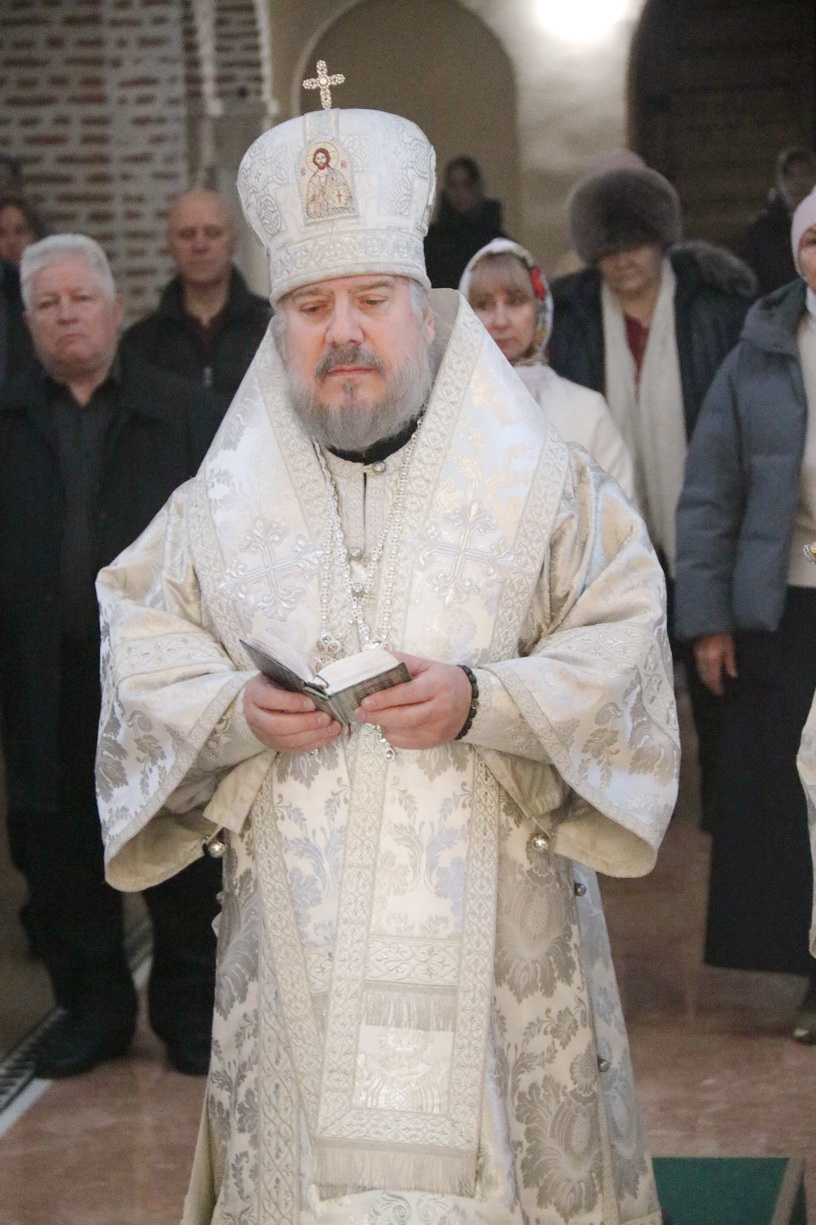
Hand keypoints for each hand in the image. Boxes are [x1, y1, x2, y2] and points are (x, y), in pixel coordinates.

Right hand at [243, 674, 341, 751]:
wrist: (263, 698)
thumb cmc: (278, 682)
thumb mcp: (283, 675)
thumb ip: (299, 681)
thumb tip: (322, 690)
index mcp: (255, 693)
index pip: (270, 699)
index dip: (291, 702)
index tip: (312, 703)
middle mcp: (254, 716)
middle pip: (277, 725)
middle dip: (305, 723)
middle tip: (326, 718)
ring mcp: (262, 733)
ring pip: (287, 740)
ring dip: (313, 735)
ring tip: (333, 727)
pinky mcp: (274, 744)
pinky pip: (294, 748)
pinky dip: (314, 743)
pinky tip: (328, 735)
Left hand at [355, 652, 472, 749]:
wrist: (469, 702)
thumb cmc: (443, 680)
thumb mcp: (426, 665)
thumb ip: (401, 662)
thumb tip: (374, 662)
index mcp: (437, 686)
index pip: (407, 694)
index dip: (385, 698)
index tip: (365, 701)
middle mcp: (439, 709)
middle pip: (403, 717)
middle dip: (377, 716)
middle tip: (359, 712)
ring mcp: (436, 729)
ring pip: (402, 731)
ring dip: (382, 724)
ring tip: (373, 716)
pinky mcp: (432, 742)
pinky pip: (404, 742)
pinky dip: (391, 734)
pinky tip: (389, 724)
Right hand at [694, 632, 736, 695]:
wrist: (710, 622)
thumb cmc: (723, 634)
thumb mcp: (730, 647)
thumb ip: (730, 662)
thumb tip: (733, 676)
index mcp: (713, 658)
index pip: (713, 677)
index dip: (716, 687)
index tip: (721, 693)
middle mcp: (703, 659)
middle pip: (704, 677)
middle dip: (710, 686)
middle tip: (716, 692)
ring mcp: (697, 656)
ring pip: (700, 673)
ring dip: (706, 681)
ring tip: (712, 686)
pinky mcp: (695, 653)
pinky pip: (698, 667)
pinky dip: (702, 674)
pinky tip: (707, 675)